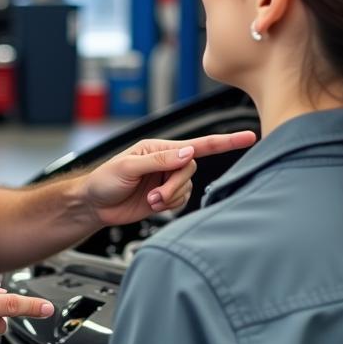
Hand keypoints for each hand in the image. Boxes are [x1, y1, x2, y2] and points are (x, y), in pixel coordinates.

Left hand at [82, 130, 256, 226]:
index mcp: (159, 148)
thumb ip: (159, 161)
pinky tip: (153, 205)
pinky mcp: (165, 197)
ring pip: (187, 188)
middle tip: (155, 196)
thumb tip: (187, 153)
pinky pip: (181, 201)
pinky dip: (169, 206)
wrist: (94, 205)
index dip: (225, 141)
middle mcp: (166, 162)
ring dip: (170, 197)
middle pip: (190, 169)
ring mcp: (166, 180)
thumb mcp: (127, 167)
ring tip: (150, 200)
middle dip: (175, 185)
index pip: (197, 143)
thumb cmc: (104, 180)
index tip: (248, 137)